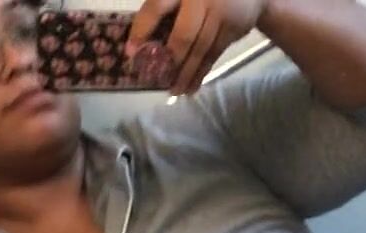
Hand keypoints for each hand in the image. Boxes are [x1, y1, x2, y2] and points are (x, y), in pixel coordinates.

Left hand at [130, 0, 268, 94]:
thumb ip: (166, 11)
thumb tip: (141, 46)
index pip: (156, 8)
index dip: (142, 30)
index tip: (131, 52)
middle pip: (184, 35)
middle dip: (170, 61)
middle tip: (157, 80)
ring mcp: (220, 13)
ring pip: (201, 49)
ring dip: (187, 74)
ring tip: (176, 91)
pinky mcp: (234, 28)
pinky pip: (215, 54)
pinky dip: (203, 72)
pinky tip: (193, 85)